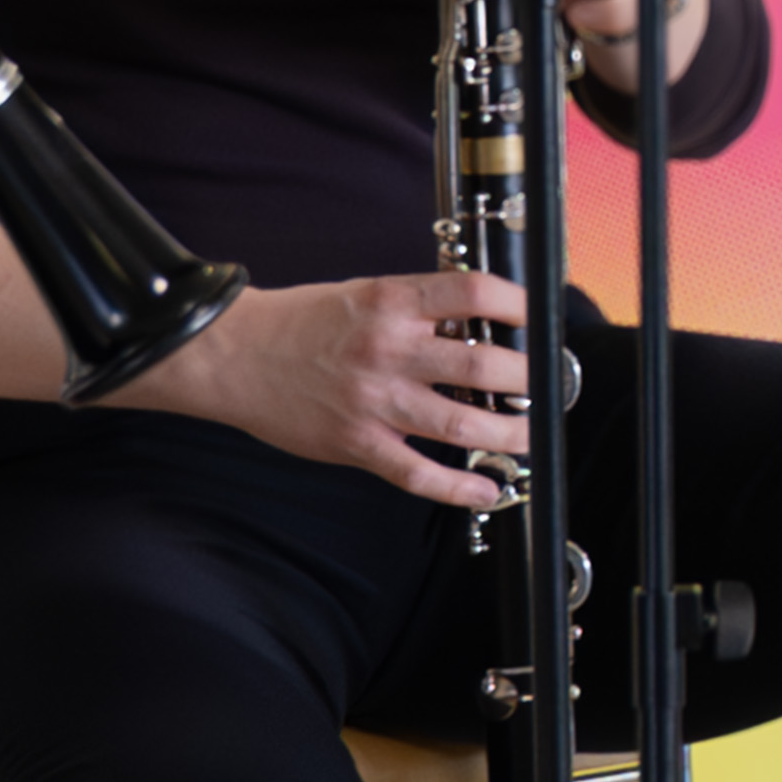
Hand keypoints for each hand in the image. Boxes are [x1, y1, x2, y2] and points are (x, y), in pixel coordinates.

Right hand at [139, 262, 542, 504]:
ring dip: (509, 434)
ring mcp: (374, 400)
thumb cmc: (299, 323)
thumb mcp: (362, 295)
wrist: (232, 356)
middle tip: (548, 383)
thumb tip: (475, 326)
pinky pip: (418, 473)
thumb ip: (416, 311)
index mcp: (391, 301)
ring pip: (462, 424)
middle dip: (528, 378)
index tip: (541, 316)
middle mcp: (388, 348)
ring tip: (531, 435)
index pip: (473, 292)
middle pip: (481, 365)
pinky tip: (489, 489)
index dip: (519, 303)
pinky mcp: (357, 443)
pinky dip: (460, 487)